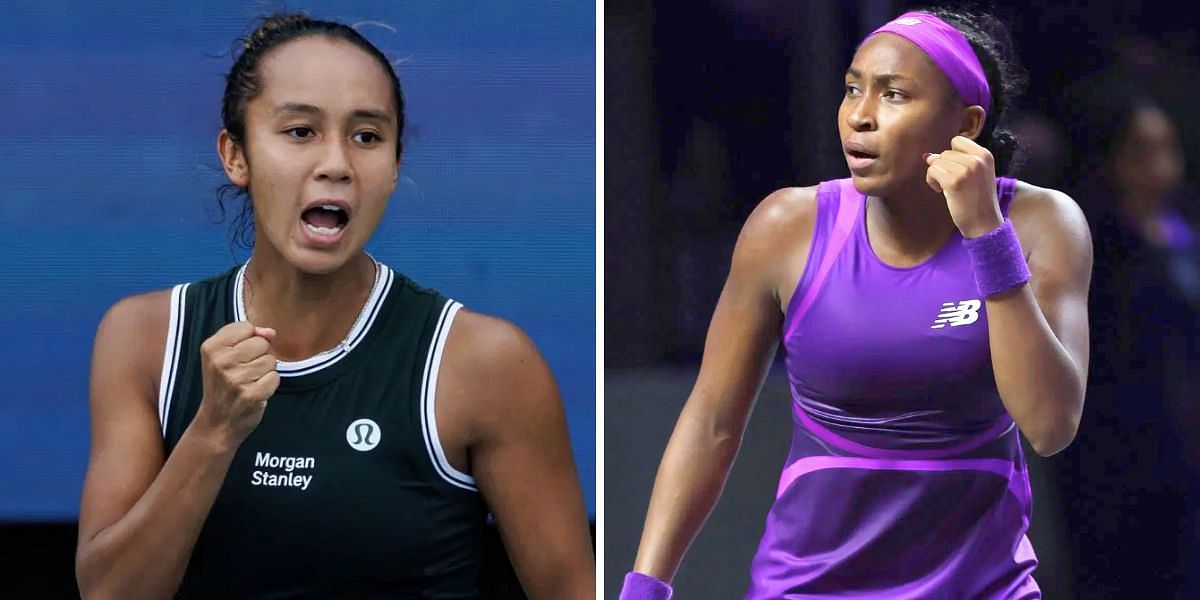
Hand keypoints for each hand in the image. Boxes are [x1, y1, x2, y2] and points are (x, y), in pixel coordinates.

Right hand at [194, 321, 278, 448]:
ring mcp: (236, 379)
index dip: (248, 341)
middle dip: (258, 356)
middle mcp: (221, 362)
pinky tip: (256, 392)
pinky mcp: (251, 394)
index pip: (247, 327)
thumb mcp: (223, 355)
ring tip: (249, 382)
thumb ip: (246, 336)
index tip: (237, 357)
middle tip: (244, 372)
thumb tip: (270, 332)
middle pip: (262, 343)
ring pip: (270, 360)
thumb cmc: (223, 384)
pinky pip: (275, 377)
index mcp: (211, 347)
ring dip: (265, 372)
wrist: (217, 422)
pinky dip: (270, 385)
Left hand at [925, 136, 1003, 237]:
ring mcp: (966, 170)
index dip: (952, 155)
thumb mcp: (974, 175)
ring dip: (936, 174)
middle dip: (943, 167)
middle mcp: (977, 160)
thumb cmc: (977, 200)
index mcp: (985, 155)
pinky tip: (940, 190)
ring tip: (947, 188)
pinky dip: (931, 181)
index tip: (956, 169)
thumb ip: (956, 162)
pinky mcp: (953, 181)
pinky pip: (932, 171)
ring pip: (936, 162)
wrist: (984, 223)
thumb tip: (928, 156)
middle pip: (945, 153)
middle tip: (952, 183)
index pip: (957, 141)